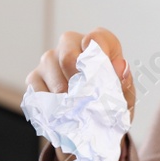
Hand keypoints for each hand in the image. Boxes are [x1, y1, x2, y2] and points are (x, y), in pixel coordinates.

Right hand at [27, 28, 136, 160]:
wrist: (92, 121)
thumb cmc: (109, 100)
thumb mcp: (123, 96)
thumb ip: (124, 83)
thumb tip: (120, 68)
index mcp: (98, 42)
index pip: (96, 39)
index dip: (97, 55)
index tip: (100, 75)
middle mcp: (71, 44)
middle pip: (67, 56)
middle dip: (77, 81)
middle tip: (85, 100)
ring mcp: (50, 59)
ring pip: (50, 72)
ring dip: (63, 96)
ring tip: (75, 110)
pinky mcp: (35, 76)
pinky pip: (37, 87)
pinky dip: (48, 103)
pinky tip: (59, 112)